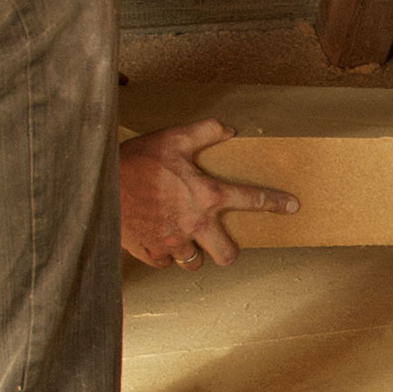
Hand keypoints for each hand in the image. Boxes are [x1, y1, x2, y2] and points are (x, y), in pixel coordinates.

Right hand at [118, 118, 297, 269]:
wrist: (99, 184)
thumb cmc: (137, 160)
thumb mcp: (174, 138)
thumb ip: (205, 131)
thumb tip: (229, 128)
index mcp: (207, 195)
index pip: (252, 199)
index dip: (276, 203)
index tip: (293, 207)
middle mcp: (195, 224)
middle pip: (227, 255)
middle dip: (228, 251)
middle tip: (221, 242)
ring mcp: (173, 242)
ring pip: (195, 262)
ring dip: (194, 253)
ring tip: (186, 239)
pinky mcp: (150, 253)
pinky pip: (166, 262)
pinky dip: (165, 254)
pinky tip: (160, 239)